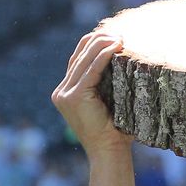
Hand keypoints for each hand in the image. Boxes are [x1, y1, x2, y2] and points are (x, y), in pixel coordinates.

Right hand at [51, 31, 132, 157]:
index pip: (78, 60)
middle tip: (118, 32)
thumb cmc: (116, 133)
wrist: (109, 153)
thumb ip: (106, 86)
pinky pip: (91, 70)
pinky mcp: (74, 97)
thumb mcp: (108, 104)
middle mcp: (62, 91)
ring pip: (84, 60)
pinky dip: (104, 56)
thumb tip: (123, 62)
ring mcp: (65, 94)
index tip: (111, 35)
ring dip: (102, 45)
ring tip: (120, 37)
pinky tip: (116, 47)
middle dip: (98, 40)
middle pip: (79, 56)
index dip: (93, 45)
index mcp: (66, 92)